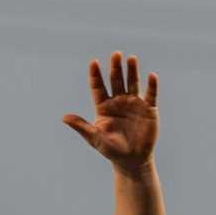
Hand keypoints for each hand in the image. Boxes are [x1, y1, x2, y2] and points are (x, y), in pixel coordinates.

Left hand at [62, 51, 158, 173]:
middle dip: (115, 67)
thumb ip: (81, 126)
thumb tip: (64, 118)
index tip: (94, 63)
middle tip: (116, 54)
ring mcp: (134, 103)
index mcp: (104, 106)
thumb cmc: (111, 150)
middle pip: (116, 80)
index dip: (96, 75)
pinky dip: (151, 85)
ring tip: (131, 58)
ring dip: (132, 71)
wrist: (132, 160)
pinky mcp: (149, 109)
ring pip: (132, 83)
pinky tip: (151, 76)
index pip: (98, 86)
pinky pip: (151, 94)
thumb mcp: (95, 138)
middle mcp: (118, 101)